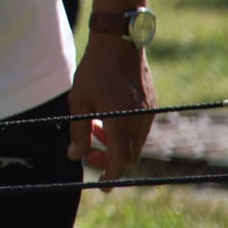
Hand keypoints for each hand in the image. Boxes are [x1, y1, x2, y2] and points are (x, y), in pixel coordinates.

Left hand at [67, 35, 154, 179]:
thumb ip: (79, 131)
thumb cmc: (94, 69)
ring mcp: (149, 111)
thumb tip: (75, 157)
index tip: (102, 187)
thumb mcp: (79, 101)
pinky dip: (125, 133)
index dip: (111, 176)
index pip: (121, 160)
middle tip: (90, 156)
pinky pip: (140, 129)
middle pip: (130, 155)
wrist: (119, 40)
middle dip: (111, 161)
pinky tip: (107, 119)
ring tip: (94, 129)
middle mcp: (140, 119)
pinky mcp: (152, 103)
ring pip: (136, 143)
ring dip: (116, 145)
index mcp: (122, 120)